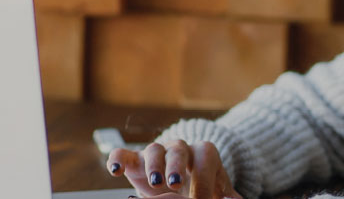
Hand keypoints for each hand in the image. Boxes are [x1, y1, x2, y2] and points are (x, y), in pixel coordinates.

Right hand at [107, 140, 241, 197]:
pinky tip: (115, 170)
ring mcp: (156, 152)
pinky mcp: (135, 160)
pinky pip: (124, 154)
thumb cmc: (203, 184)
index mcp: (203, 152)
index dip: (203, 181)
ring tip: (155, 183)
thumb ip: (227, 196)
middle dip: (177, 167)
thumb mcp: (219, 189)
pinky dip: (118, 158)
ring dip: (154, 166)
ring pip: (154, 150)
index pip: (205, 161)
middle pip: (179, 150)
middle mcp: (179, 148)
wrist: (183, 180)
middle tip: (176, 185)